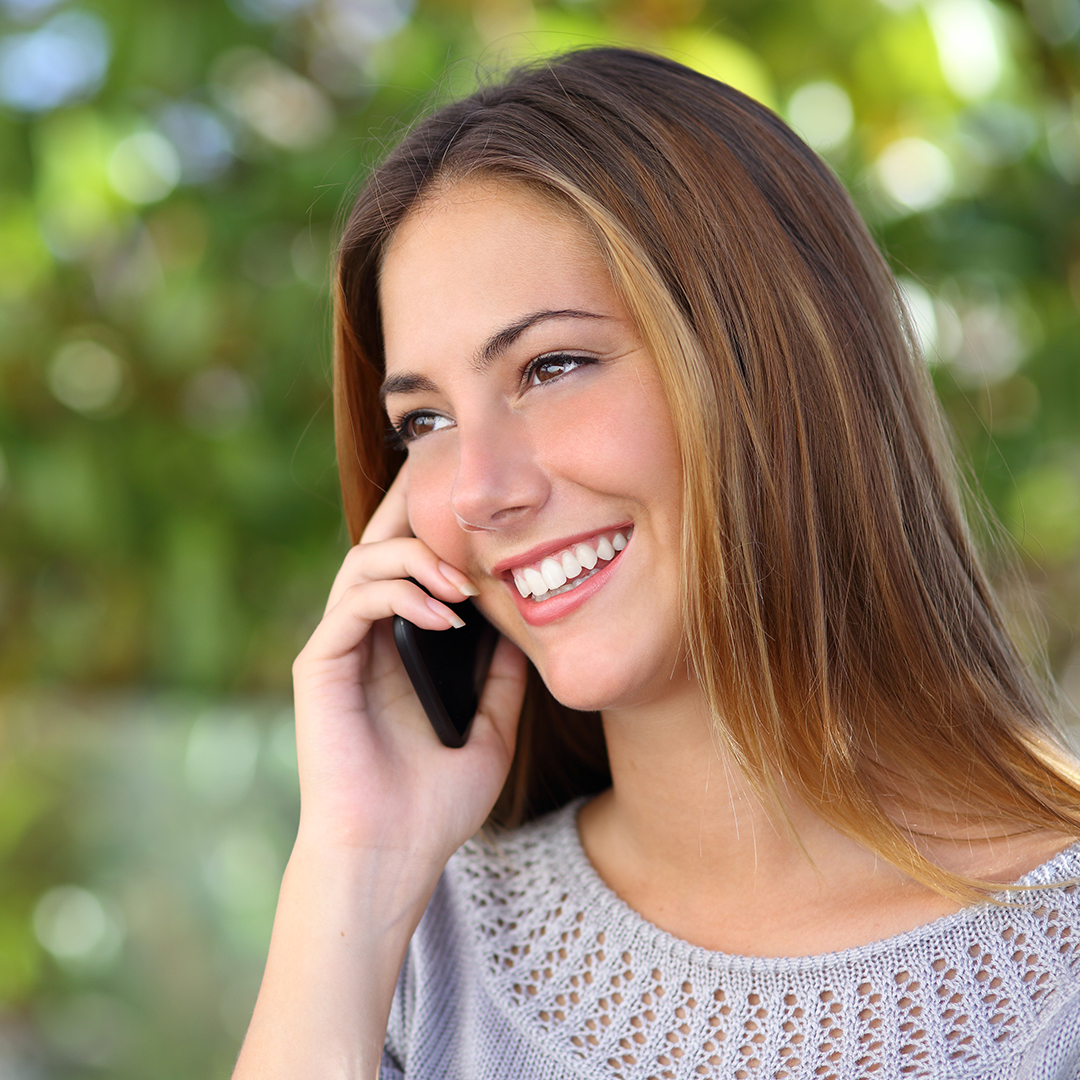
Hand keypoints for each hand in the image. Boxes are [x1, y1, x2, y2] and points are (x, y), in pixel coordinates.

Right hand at [290, 463, 527, 870]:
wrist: (392, 854)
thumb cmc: (436, 803)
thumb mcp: (491, 730)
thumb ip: (500, 677)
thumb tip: (521, 627)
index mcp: (399, 649)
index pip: (411, 568)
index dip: (439, 534)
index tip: (490, 524)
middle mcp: (365, 639)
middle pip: (380, 547)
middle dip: (414, 514)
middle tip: (459, 502)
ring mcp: (339, 648)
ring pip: (365, 563)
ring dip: (417, 559)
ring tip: (465, 585)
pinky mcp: (319, 663)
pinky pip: (354, 602)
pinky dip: (400, 594)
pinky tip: (446, 615)